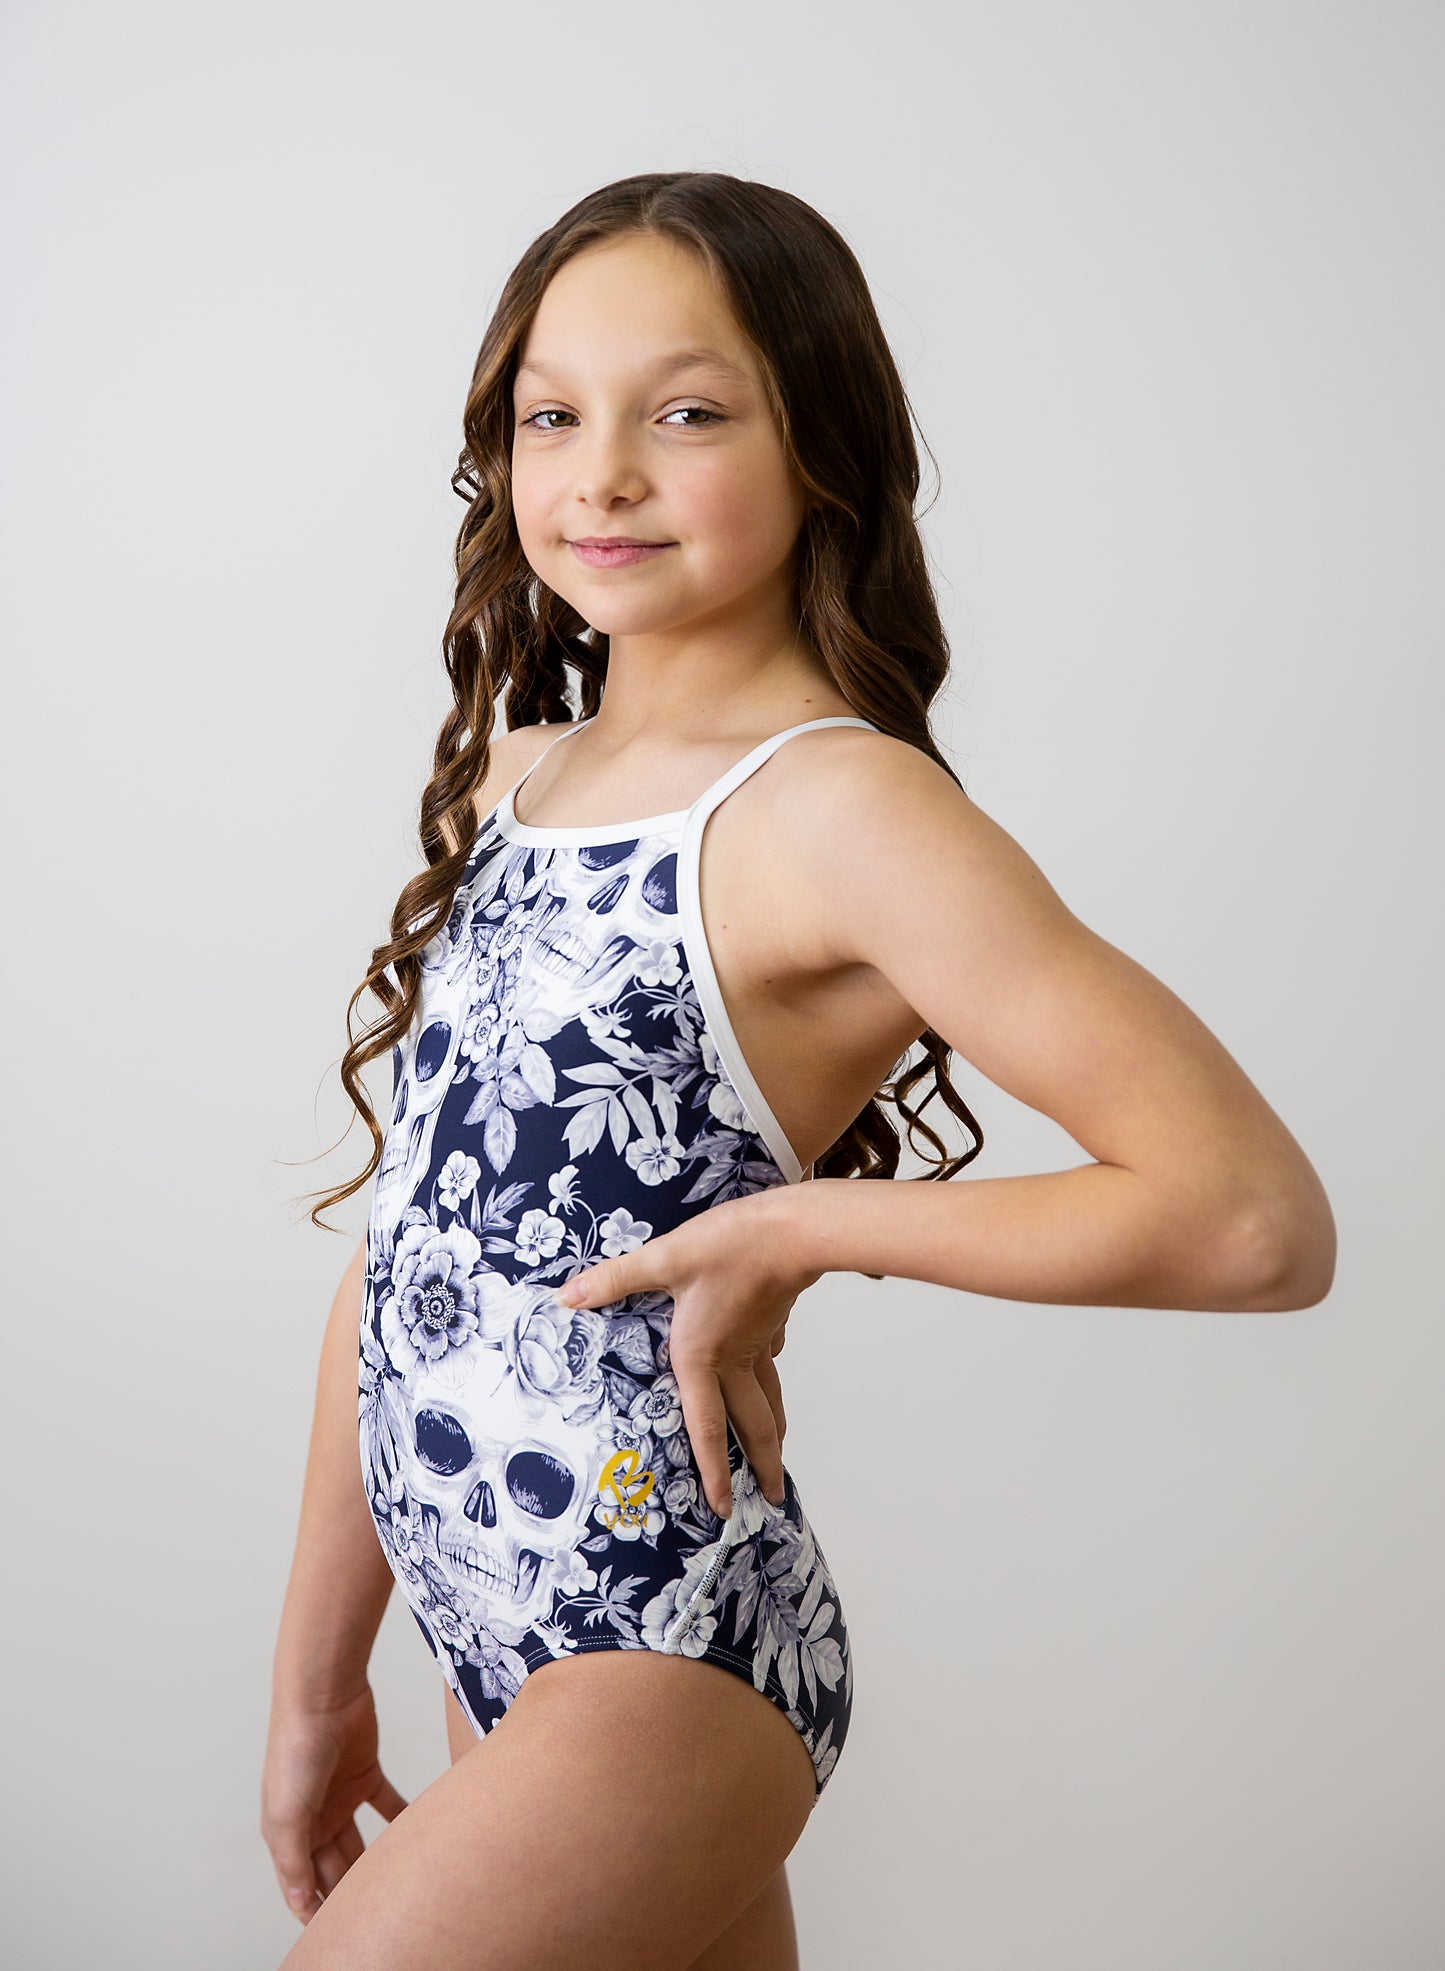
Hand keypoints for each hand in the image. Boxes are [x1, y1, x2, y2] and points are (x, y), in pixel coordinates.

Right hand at [260, 1681, 407, 1924]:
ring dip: (376, 1864)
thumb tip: (298, 1903)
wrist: (323, 1694)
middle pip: (335, 1868)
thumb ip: (293, 1859)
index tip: (338, 1939)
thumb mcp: (287, 1811)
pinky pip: (387, 1805)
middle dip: (350, 1894)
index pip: (302, 1884)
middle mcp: (314, 1819)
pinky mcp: (366, 1775)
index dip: (316, 1911)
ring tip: (399, 1890)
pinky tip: (420, 1838)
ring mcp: (341, 1798)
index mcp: (289, 1832)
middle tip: (378, 1920)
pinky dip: (402, 1820)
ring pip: (361, 1844)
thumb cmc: (295, 1749)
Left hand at [554, 1188, 820, 1519]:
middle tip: (774, 1498)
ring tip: (778, 1453)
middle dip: (764, 1466)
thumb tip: (567, 1296)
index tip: (723, 1509)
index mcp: (702, 1355)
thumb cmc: (731, 1245)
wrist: (793, 1230)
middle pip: (753, 1425)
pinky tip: (767, 1369)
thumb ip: (616, 1279)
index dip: (713, 1473)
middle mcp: (734, 1358)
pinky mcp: (774, 1320)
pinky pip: (769, 1360)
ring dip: (774, 1431)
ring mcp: (759, 1342)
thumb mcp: (666, 1257)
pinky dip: (769, 1376)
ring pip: (769, 1398)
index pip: (707, 1428)